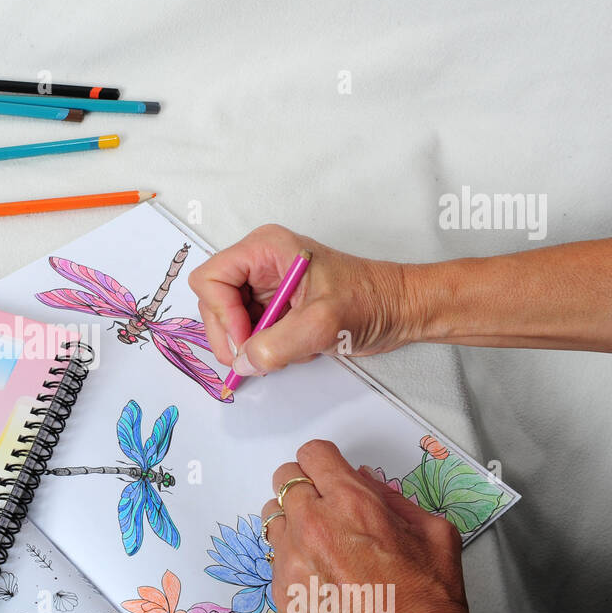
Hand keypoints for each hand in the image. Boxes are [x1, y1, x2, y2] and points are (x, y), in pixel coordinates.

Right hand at [188, 224, 426, 375]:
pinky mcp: (274, 308)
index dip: (221, 314)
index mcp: (265, 249)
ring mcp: (265, 287)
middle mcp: (259, 264)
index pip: (211, 279)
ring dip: (252, 345)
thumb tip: (243, 363)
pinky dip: (265, 350)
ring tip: (288, 348)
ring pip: (229, 323)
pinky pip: (250, 335)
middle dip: (233, 335)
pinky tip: (296, 347)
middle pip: (213, 303)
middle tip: (256, 358)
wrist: (401, 310)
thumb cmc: (370, 300)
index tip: (246, 341)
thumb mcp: (323, 323)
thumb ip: (277, 345)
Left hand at [261, 440, 474, 612]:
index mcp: (350, 504)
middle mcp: (311, 527)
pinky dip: (293, 564)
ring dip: (293, 526)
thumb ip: (393, 500)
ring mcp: (290, 562)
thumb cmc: (432, 603)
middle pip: (285, 481)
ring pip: (273, 521)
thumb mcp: (434, 533)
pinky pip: (275, 562)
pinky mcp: (281, 596)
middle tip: (327, 512)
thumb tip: (364, 484)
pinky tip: (321, 584)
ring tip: (322, 550)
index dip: (325, 464)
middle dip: (306, 490)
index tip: (333, 478)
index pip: (312, 454)